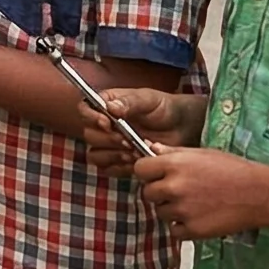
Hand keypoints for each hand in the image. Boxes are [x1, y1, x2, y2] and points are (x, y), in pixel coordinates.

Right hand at [80, 87, 202, 175]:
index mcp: (107, 106)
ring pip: (96, 155)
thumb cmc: (165, 108)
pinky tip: (136, 161)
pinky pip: (109, 169)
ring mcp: (113, 145)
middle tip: (126, 140)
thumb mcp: (147, 99)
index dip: (91, 118)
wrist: (183, 126)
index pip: (85, 110)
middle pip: (89, 135)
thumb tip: (110, 108)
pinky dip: (120, 167)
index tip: (107, 123)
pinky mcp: (122, 161)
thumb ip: (129, 102)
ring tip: (132, 152)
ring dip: (112, 155)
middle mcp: (105, 126)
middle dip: (107, 140)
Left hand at [133, 146, 268, 240]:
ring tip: (194, 203)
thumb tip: (150, 147)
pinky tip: (198, 217)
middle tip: (179, 191)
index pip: (140, 169)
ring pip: (160, 213)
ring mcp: (182, 210)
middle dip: (159, 192)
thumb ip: (172, 152)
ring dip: (171, 210)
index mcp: (174, 164)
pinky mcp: (193, 230)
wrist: (258, 194)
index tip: (157, 175)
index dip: (148, 172)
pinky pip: (174, 231)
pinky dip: (183, 227)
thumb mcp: (201, 153)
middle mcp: (174, 187)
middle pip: (147, 193)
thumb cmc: (231, 169)